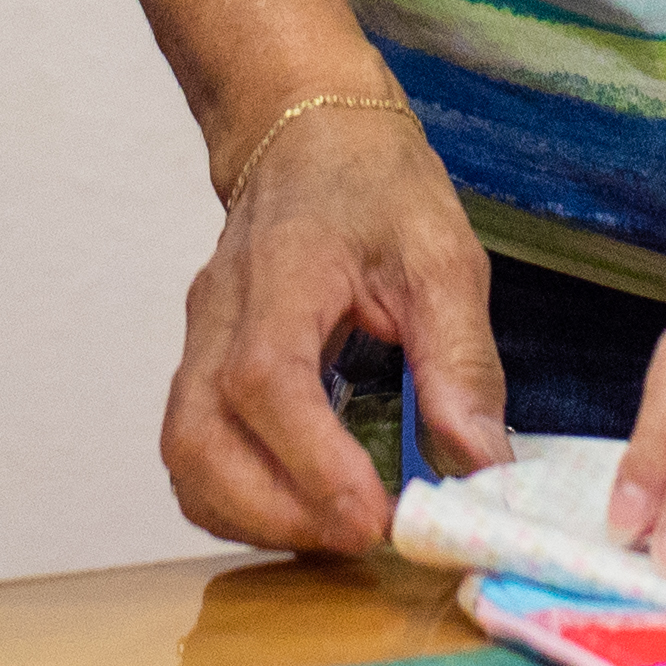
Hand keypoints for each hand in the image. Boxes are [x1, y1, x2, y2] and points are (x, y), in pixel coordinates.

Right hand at [163, 99, 508, 555]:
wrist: (307, 130)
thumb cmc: (373, 184)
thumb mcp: (443, 256)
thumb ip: (460, 361)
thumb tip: (482, 465)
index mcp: (280, 274)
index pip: (266, 380)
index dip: (312, 461)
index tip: (374, 515)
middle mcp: (218, 315)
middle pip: (198, 438)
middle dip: (277, 513)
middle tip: (364, 536)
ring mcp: (198, 343)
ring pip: (184, 456)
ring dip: (252, 517)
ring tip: (335, 531)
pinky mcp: (200, 368)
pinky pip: (193, 454)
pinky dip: (237, 500)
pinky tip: (302, 508)